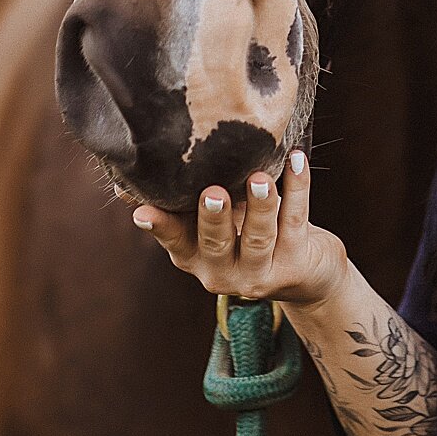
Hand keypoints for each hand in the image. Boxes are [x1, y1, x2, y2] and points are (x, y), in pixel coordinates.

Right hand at [131, 149, 348, 311]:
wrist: (308, 273)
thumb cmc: (250, 234)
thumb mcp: (218, 224)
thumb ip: (187, 206)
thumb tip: (129, 184)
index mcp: (195, 258)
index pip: (175, 241)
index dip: (160, 227)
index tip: (144, 212)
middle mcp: (222, 273)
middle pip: (217, 244)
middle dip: (214, 218)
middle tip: (213, 192)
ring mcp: (259, 274)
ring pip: (259, 237)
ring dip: (260, 206)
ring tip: (260, 178)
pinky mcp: (295, 266)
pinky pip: (295, 221)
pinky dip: (298, 188)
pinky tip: (297, 161)